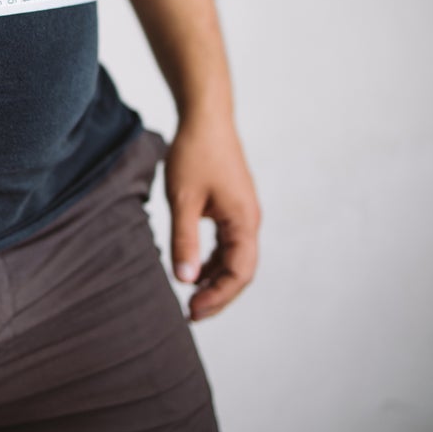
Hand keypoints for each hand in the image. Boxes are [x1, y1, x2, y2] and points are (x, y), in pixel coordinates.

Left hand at [164, 112, 259, 320]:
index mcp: (243, 221)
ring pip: (235, 259)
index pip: (239, 272)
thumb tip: (184, 280)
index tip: (192, 311)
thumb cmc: (194, 154)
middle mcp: (249, 220)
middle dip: (218, 295)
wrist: (205, 118)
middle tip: (191, 314)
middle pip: (241, 271)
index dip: (218, 296)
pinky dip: (213, 261)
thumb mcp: (182, 199)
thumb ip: (184, 241)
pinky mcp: (233, 207)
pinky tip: (194, 269)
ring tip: (191, 297)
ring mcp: (243, 213)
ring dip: (215, 279)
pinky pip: (228, 244)